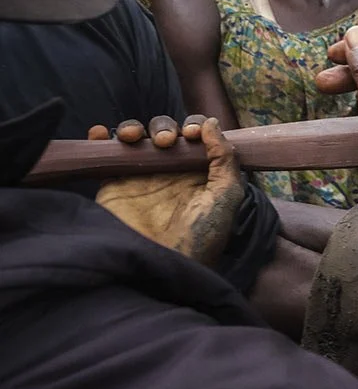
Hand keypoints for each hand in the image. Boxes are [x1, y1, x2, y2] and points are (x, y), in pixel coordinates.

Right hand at [95, 116, 243, 266]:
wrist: (163, 265)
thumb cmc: (200, 236)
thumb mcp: (225, 196)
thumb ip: (224, 159)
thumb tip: (211, 123)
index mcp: (199, 170)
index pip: (196, 135)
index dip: (194, 126)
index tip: (192, 134)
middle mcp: (170, 170)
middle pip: (165, 131)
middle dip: (165, 128)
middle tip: (166, 143)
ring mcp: (141, 176)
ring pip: (136, 138)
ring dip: (134, 128)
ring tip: (133, 138)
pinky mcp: (114, 184)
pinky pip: (107, 155)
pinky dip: (102, 139)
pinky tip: (102, 133)